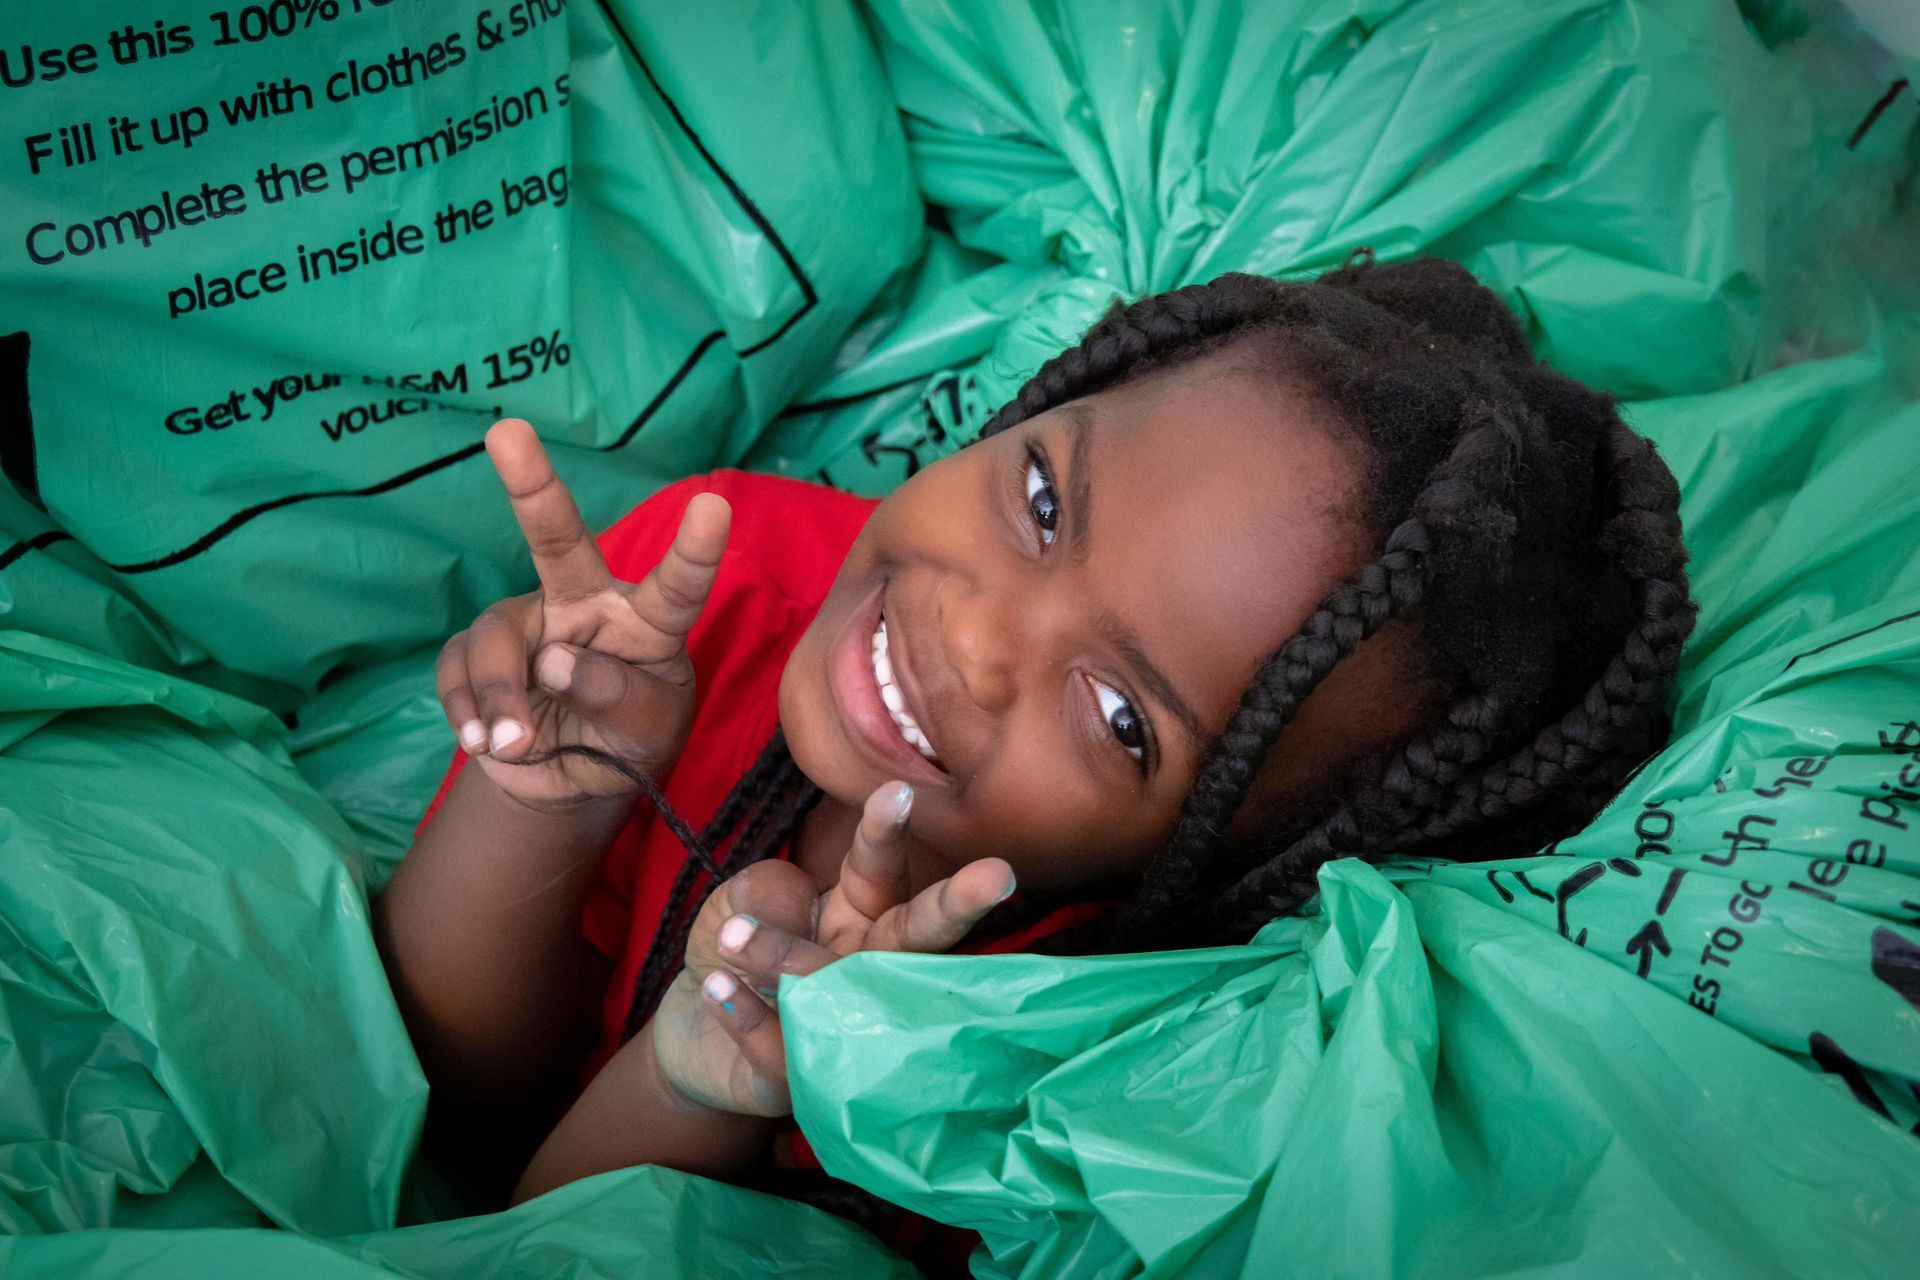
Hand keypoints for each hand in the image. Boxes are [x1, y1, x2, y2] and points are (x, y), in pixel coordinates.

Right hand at [433, 420, 730, 810]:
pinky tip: (482, 741)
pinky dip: (466, 708)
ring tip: (512, 743)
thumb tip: (555, 659)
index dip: (694, 551)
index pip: (677, 587)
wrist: (570, 783)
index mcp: (648, 622)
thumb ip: (618, 699)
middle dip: (533, 486)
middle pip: (560, 542)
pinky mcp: (477, 653)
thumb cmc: (629, 741)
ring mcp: (528, 624)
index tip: (714, 506)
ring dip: (500, 694)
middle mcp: (587, 606)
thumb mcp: (648, 733)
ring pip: (497, 635)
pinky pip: (457, 666)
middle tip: (508, 432)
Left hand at [651, 782, 1015, 1115]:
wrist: (696, 1045)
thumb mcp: (736, 903)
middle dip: (955, 904)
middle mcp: (866, 966)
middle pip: (918, 936)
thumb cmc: (733, 957)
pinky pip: (787, 1050)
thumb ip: (764, 891)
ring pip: (841, 989)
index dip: (887, 832)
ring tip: (734, 935)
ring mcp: (849, 1025)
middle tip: (996, 875)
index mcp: (858, 912)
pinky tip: (719, 988)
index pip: (878, 867)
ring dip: (786, 956)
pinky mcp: (806, 1078)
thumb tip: (793, 908)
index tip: (900, 792)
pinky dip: (749, 1017)